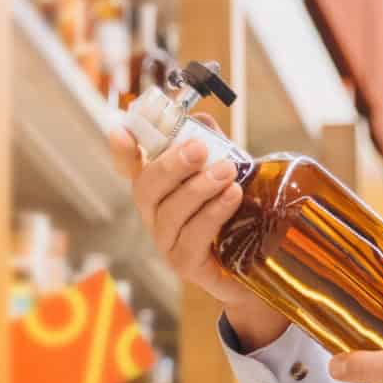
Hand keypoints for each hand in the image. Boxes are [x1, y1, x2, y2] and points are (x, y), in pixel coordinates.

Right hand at [107, 116, 287, 346]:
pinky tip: (231, 197)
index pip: (130, 168)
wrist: (261, 264)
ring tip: (227, 171)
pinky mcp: (185, 264)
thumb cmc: (239, 213)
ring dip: (199, 188)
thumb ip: (214, 144)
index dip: (122, 151)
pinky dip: (212, 213)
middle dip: (171, 166)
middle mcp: (155, 215)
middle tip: (199, 148)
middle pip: (146, 188)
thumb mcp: (227, 172)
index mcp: (160, 188)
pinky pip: (192, 237)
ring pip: (170, 213)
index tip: (122, 131)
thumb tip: (200, 118)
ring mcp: (166, 242)